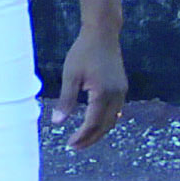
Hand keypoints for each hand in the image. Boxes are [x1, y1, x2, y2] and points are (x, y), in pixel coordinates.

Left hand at [51, 24, 127, 147]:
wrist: (102, 34)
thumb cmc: (83, 52)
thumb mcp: (70, 76)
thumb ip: (65, 101)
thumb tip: (57, 122)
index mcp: (103, 94)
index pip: (93, 123)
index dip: (82, 137)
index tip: (70, 144)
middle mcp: (116, 95)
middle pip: (105, 126)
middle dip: (90, 139)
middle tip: (75, 146)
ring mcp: (122, 92)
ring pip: (112, 120)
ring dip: (98, 132)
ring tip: (83, 139)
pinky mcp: (122, 87)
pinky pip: (115, 111)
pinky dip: (105, 121)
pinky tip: (95, 123)